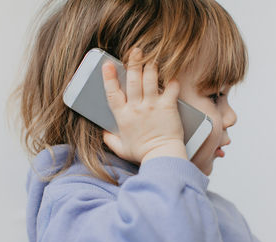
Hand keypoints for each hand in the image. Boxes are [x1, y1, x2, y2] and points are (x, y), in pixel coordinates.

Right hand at [101, 47, 187, 164]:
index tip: (108, 64)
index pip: (112, 93)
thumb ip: (109, 139)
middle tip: (136, 51)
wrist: (162, 156)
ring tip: (152, 58)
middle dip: (133, 63)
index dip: (109, 77)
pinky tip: (172, 74)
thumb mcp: (120, 148)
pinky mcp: (168, 107)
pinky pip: (170, 89)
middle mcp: (136, 108)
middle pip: (133, 80)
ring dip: (151, 66)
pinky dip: (172, 80)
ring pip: (150, 80)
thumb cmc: (142, 153)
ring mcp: (153, 106)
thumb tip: (103, 132)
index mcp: (123, 116)